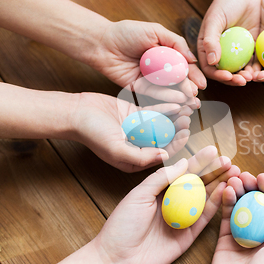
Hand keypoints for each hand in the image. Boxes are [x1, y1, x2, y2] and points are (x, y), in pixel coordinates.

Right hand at [70, 92, 191, 171]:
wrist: (75, 112)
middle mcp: (138, 145)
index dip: (175, 145)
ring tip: (186, 110)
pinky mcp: (134, 114)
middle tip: (187, 121)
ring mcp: (137, 129)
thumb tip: (166, 157)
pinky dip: (164, 108)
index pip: (161, 153)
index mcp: (135, 159)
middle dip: (177, 130)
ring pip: (161, 123)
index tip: (185, 134)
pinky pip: (153, 111)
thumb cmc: (93, 134)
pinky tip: (176, 104)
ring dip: (173, 118)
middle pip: (164, 138)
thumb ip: (141, 156)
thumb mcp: (117, 150)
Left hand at [86, 20, 204, 104]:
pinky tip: (177, 100)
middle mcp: (160, 68)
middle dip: (189, 87)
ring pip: (169, 89)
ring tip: (190, 100)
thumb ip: (176, 42)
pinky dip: (166, 97)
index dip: (194, 75)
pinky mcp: (139, 89)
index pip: (184, 66)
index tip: (202, 84)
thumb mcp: (155, 31)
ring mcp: (150, 79)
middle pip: (179, 80)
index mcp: (166, 54)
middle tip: (196, 94)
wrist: (102, 42)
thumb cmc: (127, 32)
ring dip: (181, 95)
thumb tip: (193, 58)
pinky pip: (155, 94)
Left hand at [91, 146, 240, 263]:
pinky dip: (216, 205)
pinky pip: (205, 218)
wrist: (116, 259)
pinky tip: (224, 192)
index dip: (200, 161)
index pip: (184, 172)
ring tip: (233, 173)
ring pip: (206, 199)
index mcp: (161, 190)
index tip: (214, 150)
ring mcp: (183, 218)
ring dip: (220, 186)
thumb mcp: (139, 195)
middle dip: (214, 172)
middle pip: (199, 183)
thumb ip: (161, 178)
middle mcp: (175, 202)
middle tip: (229, 161)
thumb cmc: (122, 225)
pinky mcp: (189, 235)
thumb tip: (183, 162)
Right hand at [198, 0, 260, 85]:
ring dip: (244, 76)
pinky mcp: (249, 49)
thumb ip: (210, 40)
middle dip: (233, 80)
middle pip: (224, 73)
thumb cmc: (225, 3)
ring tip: (252, 77)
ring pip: (238, 70)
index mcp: (207, 47)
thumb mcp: (215, 20)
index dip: (217, 75)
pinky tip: (260, 71)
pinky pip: (251, 62)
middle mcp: (220, 52)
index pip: (209, 68)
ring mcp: (235, 52)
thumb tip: (211, 61)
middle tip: (242, 81)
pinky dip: (255, 68)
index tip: (228, 76)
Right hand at [208, 172, 263, 263]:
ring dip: (238, 190)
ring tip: (234, 178)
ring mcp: (241, 236)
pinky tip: (226, 190)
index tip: (262, 176)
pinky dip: (225, 201)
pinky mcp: (224, 240)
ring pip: (240, 207)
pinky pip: (225, 217)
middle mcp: (260, 235)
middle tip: (245, 174)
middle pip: (256, 204)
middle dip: (252, 187)